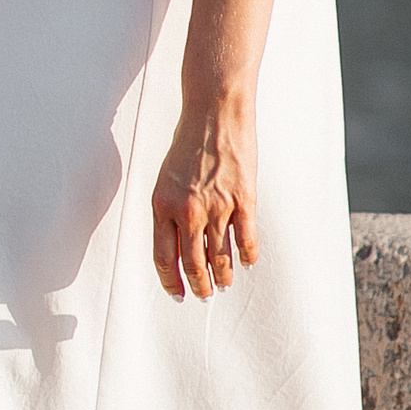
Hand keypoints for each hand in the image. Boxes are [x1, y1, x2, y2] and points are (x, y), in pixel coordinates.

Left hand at [153, 99, 260, 299]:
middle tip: (205, 296)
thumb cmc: (187, 144)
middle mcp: (188, 211)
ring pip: (220, 258)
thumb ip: (170, 211)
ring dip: (223, 277)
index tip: (177, 293)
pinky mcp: (243, 200)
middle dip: (199, 286)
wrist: (213, 113)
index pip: (163, 257)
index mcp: (162, 205)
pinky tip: (247, 264)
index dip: (170, 281)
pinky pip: (246, 240)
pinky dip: (248, 257)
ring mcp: (217, 207)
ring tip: (225, 285)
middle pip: (192, 264)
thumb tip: (178, 244)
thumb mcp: (167, 179)